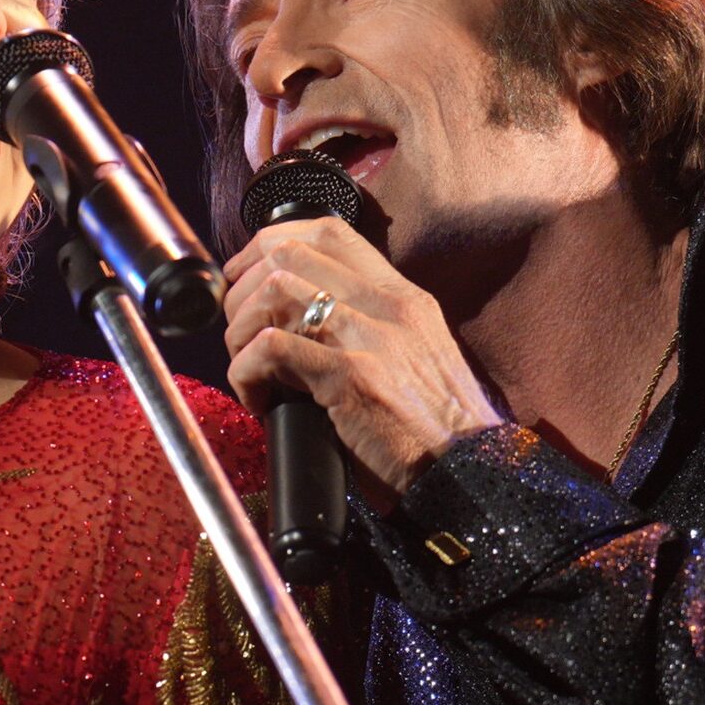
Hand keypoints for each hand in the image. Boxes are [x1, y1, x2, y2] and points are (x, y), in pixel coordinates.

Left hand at [222, 217, 500, 503]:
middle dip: (243, 288)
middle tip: (237, 330)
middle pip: (289, 253)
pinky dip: (247, 373)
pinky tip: (257, 399)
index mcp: (403, 296)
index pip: (329, 231)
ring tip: (247, 368)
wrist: (467, 472)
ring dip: (241, 331)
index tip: (248, 274)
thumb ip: (371, 327)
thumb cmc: (435, 428)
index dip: (273, 242)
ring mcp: (369, 338)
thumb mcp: (414, 356)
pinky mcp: (350, 378)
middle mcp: (387, 306)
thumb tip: (307, 321)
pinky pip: (272, 349)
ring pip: (274, 292)